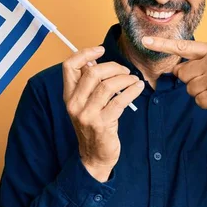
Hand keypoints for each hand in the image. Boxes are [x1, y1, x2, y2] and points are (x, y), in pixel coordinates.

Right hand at [63, 46, 144, 181]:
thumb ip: (88, 84)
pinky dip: (132, 90)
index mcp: (69, 95)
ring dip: (125, 79)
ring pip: (107, 85)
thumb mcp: (85, 104)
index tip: (101, 50)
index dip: (85, 53)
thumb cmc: (94, 125)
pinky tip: (138, 88)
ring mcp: (87, 115)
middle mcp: (74, 104)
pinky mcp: (102, 124)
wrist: (94, 156)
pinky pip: (119, 100)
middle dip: (113, 66)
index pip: (69, 66)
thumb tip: (97, 60)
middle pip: (92, 73)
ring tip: (133, 80)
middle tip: (125, 71)